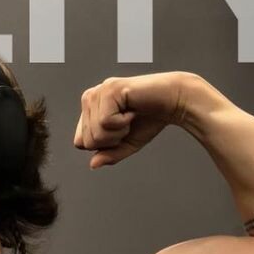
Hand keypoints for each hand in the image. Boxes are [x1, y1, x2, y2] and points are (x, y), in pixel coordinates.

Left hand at [73, 71, 192, 169]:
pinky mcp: (110, 89)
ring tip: (130, 116)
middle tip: (128, 123)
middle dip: (112, 140)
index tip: (120, 132)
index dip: (103, 146)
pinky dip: (123, 123)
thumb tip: (93, 164)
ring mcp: (99, 92)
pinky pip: (105, 122)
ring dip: (119, 131)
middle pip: (87, 140)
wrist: (173, 102)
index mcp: (90, 109)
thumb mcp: (126, 144)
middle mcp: (90, 97)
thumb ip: (109, 155)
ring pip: (95, 133)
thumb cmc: (150, 120)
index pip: (80, 142)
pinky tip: (132, 110)